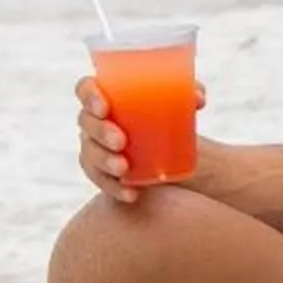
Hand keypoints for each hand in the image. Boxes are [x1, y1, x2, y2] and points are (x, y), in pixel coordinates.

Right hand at [76, 75, 203, 202]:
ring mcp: (95, 148)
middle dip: (100, 132)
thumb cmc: (166, 113)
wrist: (167, 147)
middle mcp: (94, 121)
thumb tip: (197, 99)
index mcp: (105, 95)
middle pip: (86, 122)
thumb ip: (189, 92)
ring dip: (105, 161)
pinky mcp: (102, 173)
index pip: (85, 89)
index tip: (105, 108)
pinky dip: (115, 188)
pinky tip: (131, 193)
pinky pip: (102, 181)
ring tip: (124, 168)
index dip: (89, 96)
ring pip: (90, 154)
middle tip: (121, 141)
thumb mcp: (178, 100)